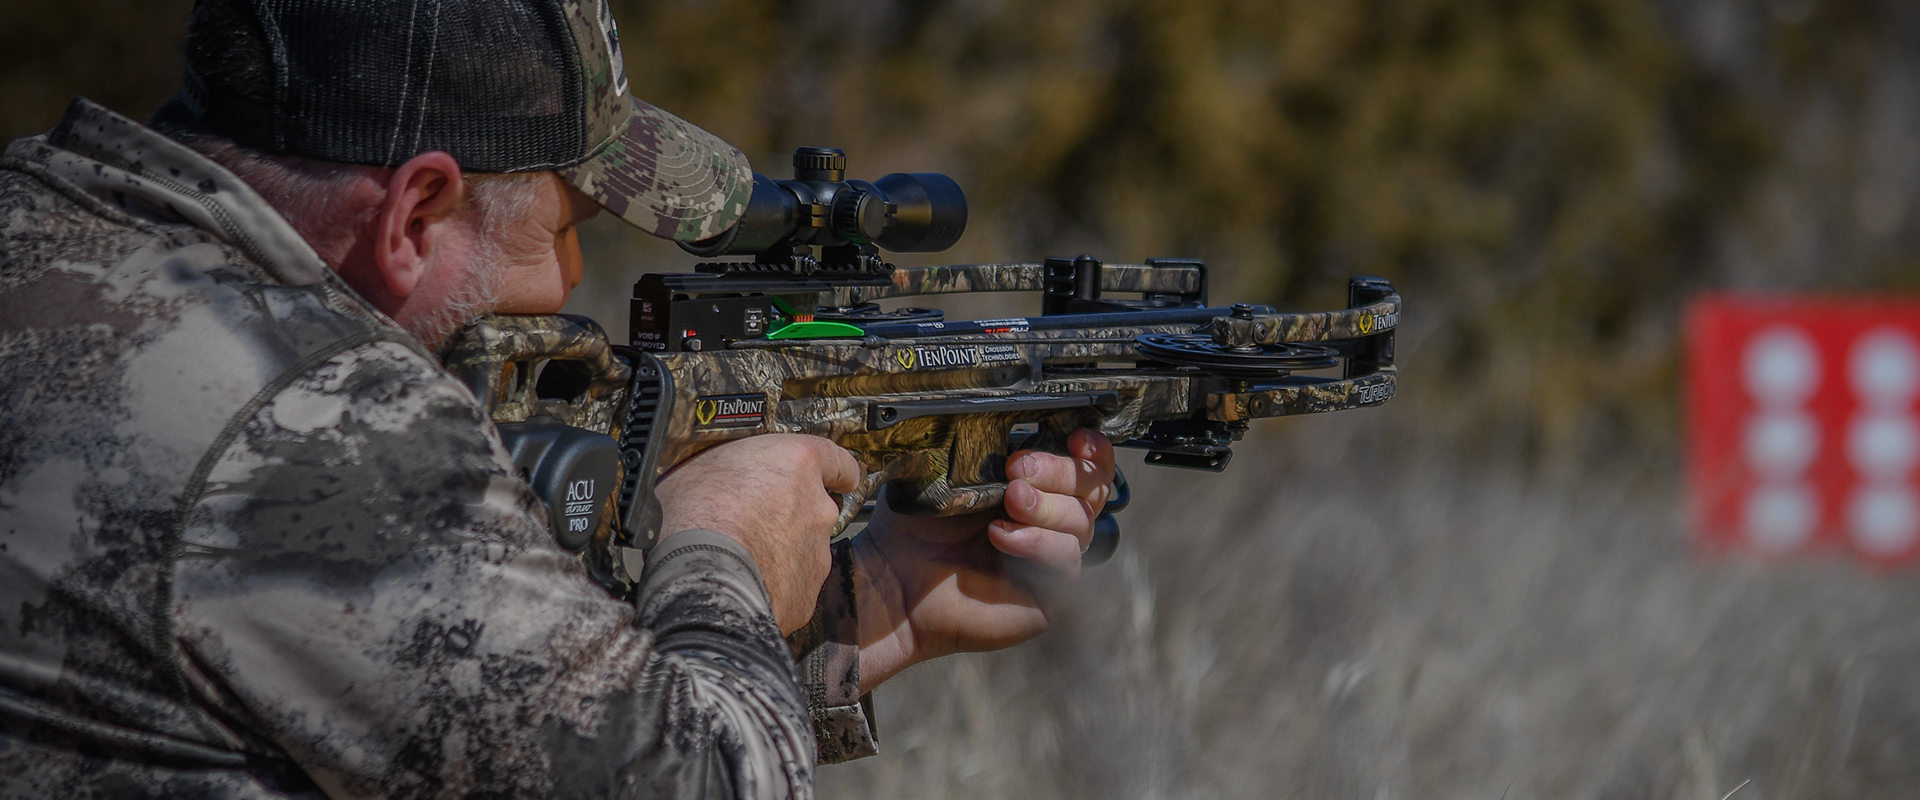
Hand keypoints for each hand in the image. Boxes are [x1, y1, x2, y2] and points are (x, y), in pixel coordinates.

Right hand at [655, 435, 859, 634]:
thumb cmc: (695, 519)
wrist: (700, 580)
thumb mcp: (699, 466)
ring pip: (805, 547)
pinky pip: (794, 582)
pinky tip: (746, 580)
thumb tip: (715, 471)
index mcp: (797, 463)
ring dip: (782, 549)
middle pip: (816, 507)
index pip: (838, 460)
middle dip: (791, 514)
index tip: (836, 476)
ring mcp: (817, 551)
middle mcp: (817, 506)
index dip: (835, 470)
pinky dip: (776, 582)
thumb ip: (731, 466)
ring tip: (742, 555)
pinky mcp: (808, 590)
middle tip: (754, 520)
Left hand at [852, 429, 1115, 690]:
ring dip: (1046, 505)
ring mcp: (1052, 556)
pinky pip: (1066, 559)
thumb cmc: (920, 525)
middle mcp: (1051, 519)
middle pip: (1093, 488)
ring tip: (1008, 501)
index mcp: (1037, 484)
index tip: (1076, 437)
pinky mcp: (1049, 593)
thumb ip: (994, 446)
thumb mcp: (957, 470)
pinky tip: (1000, 537)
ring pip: (1083, 521)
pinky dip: (1036, 541)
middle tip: (1017, 468)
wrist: (895, 577)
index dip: (1092, 449)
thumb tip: (1025, 421)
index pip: (1089, 464)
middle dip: (1060, 471)